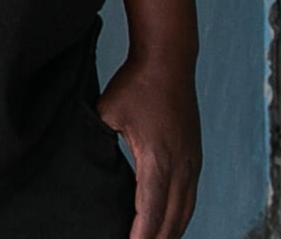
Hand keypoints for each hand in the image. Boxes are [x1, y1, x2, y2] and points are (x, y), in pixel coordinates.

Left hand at [98, 57, 200, 238]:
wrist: (169, 60)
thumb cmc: (135, 84)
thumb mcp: (106, 112)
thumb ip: (97, 142)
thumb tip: (85, 162)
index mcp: (157, 160)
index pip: (150, 211)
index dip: (141, 236)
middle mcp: (181, 166)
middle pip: (172, 219)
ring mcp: (192, 162)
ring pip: (185, 211)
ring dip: (170, 232)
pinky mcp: (194, 156)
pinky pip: (190, 197)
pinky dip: (179, 215)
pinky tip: (168, 222)